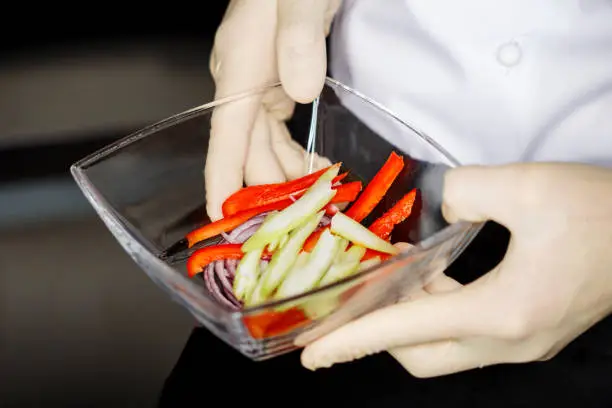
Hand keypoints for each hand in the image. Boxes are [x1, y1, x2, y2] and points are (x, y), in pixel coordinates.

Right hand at [205, 0, 341, 220]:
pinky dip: (291, 153)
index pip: (225, 138)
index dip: (222, 181)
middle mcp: (241, 82)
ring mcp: (257, 82)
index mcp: (239, 68)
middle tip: (304, 219)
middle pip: (249, 150)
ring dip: (285, 174)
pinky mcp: (275, 80)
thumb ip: (299, 38)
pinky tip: (312, 166)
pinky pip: (276, 129)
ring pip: (263, 144)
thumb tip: (299, 92)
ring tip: (315, 200)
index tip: (221, 219)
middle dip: (271, 188)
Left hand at [301, 163, 611, 376]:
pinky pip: (466, 335)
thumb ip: (461, 191)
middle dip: (376, 334)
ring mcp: (522, 343)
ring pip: (443, 350)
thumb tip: (435, 205)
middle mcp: (508, 341)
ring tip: (389, 282)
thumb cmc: (599, 212)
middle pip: (420, 357)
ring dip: (409, 321)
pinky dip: (438, 313)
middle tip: (347, 304)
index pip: (406, 332)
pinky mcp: (530, 332)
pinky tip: (433, 279)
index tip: (311, 353)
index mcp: (502, 312)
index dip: (352, 339)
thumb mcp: (523, 186)